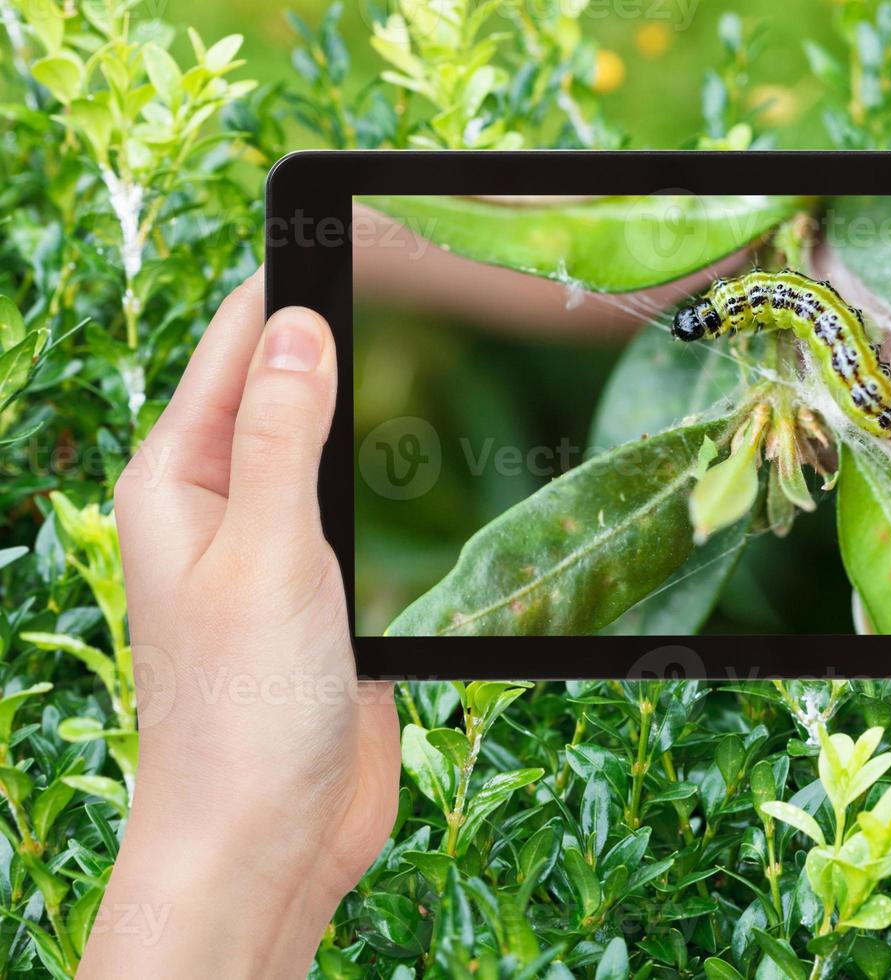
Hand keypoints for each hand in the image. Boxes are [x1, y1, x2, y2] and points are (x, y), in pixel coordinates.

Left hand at [80, 272, 398, 977]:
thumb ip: (280, 438)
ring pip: (331, 447)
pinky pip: (362, 509)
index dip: (290, 281)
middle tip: (432, 281)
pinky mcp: (326, 591)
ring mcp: (276, 547)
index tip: (356, 226)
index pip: (234, 345)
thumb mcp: (264, 554)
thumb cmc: (242, 707)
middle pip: (285, 385)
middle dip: (347, 333)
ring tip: (448, 350)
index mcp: (180, 481)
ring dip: (377, 408)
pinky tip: (445, 462)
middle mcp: (223, 503)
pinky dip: (398, 478)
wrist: (270, 836)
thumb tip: (295, 325)